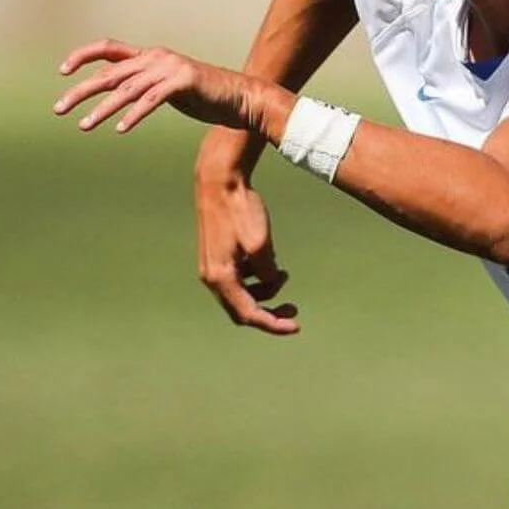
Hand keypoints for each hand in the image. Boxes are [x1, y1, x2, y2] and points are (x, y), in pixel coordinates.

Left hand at [53, 39, 253, 133]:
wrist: (241, 98)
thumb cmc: (206, 96)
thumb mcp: (170, 88)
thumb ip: (147, 86)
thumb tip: (122, 94)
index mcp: (151, 56)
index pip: (109, 49)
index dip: (83, 56)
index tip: (62, 71)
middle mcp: (157, 58)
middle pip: (110, 73)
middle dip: (81, 91)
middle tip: (59, 108)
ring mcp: (170, 68)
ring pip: (127, 89)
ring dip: (103, 109)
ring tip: (84, 125)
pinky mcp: (184, 82)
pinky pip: (152, 100)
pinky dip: (135, 114)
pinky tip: (121, 128)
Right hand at [194, 171, 300, 336]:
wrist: (220, 181)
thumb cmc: (240, 210)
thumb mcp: (261, 243)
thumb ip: (267, 271)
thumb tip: (271, 282)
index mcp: (221, 278)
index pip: (249, 314)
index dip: (273, 324)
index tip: (296, 327)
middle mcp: (212, 277)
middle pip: (242, 310)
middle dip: (269, 312)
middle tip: (294, 310)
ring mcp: (213, 267)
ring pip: (242, 294)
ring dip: (265, 290)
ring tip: (284, 273)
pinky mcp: (218, 257)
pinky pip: (239, 279)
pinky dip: (256, 277)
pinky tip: (270, 262)